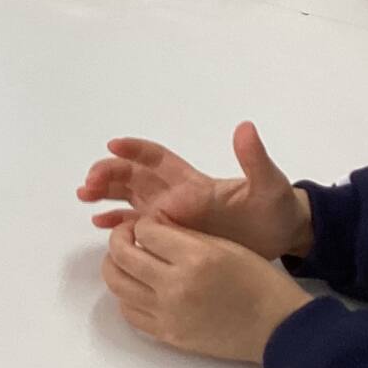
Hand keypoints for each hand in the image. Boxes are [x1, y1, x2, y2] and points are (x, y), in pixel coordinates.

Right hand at [77, 123, 311, 258]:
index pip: (156, 158)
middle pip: (132, 177)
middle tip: (90, 182)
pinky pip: (136, 228)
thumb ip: (254, 159)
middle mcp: (174, 195)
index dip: (134, 150)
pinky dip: (116, 224)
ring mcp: (169, 217)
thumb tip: (244, 128)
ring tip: (84, 195)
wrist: (283, 239)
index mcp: (192, 181)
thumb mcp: (269, 183)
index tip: (113, 146)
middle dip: (109, 174)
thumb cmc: (276, 208)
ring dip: (104, 195)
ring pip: (127, 199)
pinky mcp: (170, 239)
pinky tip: (99, 225)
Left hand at [101, 217, 310, 362]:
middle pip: (121, 256)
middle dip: (118, 240)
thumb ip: (183, 235)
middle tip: (126, 237)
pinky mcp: (167, 335)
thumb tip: (148, 227)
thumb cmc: (258, 282)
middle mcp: (176, 286)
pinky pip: (129, 312)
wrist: (277, 328)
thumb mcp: (224, 245)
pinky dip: (126, 296)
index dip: (141, 224)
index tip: (146, 225)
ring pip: (117, 284)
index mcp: (195, 258)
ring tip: (127, 261)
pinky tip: (138, 287)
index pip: (144, 231)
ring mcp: (168, 314)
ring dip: (115, 267)